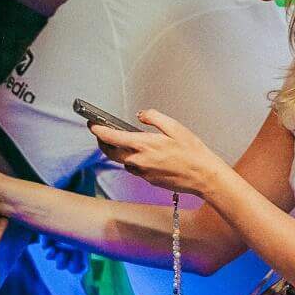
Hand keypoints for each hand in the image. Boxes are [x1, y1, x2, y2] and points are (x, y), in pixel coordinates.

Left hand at [93, 108, 226, 201]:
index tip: (92, 124)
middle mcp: (139, 161)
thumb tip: (140, 115)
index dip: (98, 130)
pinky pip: (135, 169)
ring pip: (123, 161)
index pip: (111, 137)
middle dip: (103, 142)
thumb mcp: (175, 127)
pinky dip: (134, 160)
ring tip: (124, 142)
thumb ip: (154, 118)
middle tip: (101, 133)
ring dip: (119, 152)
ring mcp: (143, 173)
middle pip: (110, 152)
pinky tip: (144, 154)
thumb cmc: (192, 152)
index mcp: (143, 145)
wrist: (203, 176)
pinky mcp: (149, 180)